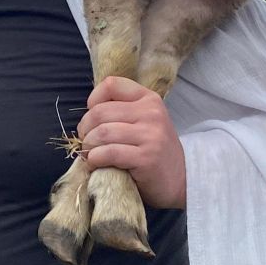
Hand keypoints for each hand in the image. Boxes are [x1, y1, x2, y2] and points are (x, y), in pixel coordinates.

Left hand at [78, 76, 185, 208]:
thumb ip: (123, 111)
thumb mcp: (145, 122)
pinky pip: (108, 153)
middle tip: (87, 142)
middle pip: (100, 112)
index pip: (111, 85)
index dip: (94, 100)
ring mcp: (150, 135)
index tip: (94, 119)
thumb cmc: (154, 151)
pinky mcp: (146, 158)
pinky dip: (95, 159)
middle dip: (85, 129)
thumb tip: (87, 113)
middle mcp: (151, 113)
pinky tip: (96, 164)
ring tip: (91, 154)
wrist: (180, 180)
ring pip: (101, 133)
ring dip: (88, 147)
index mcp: (149, 99)